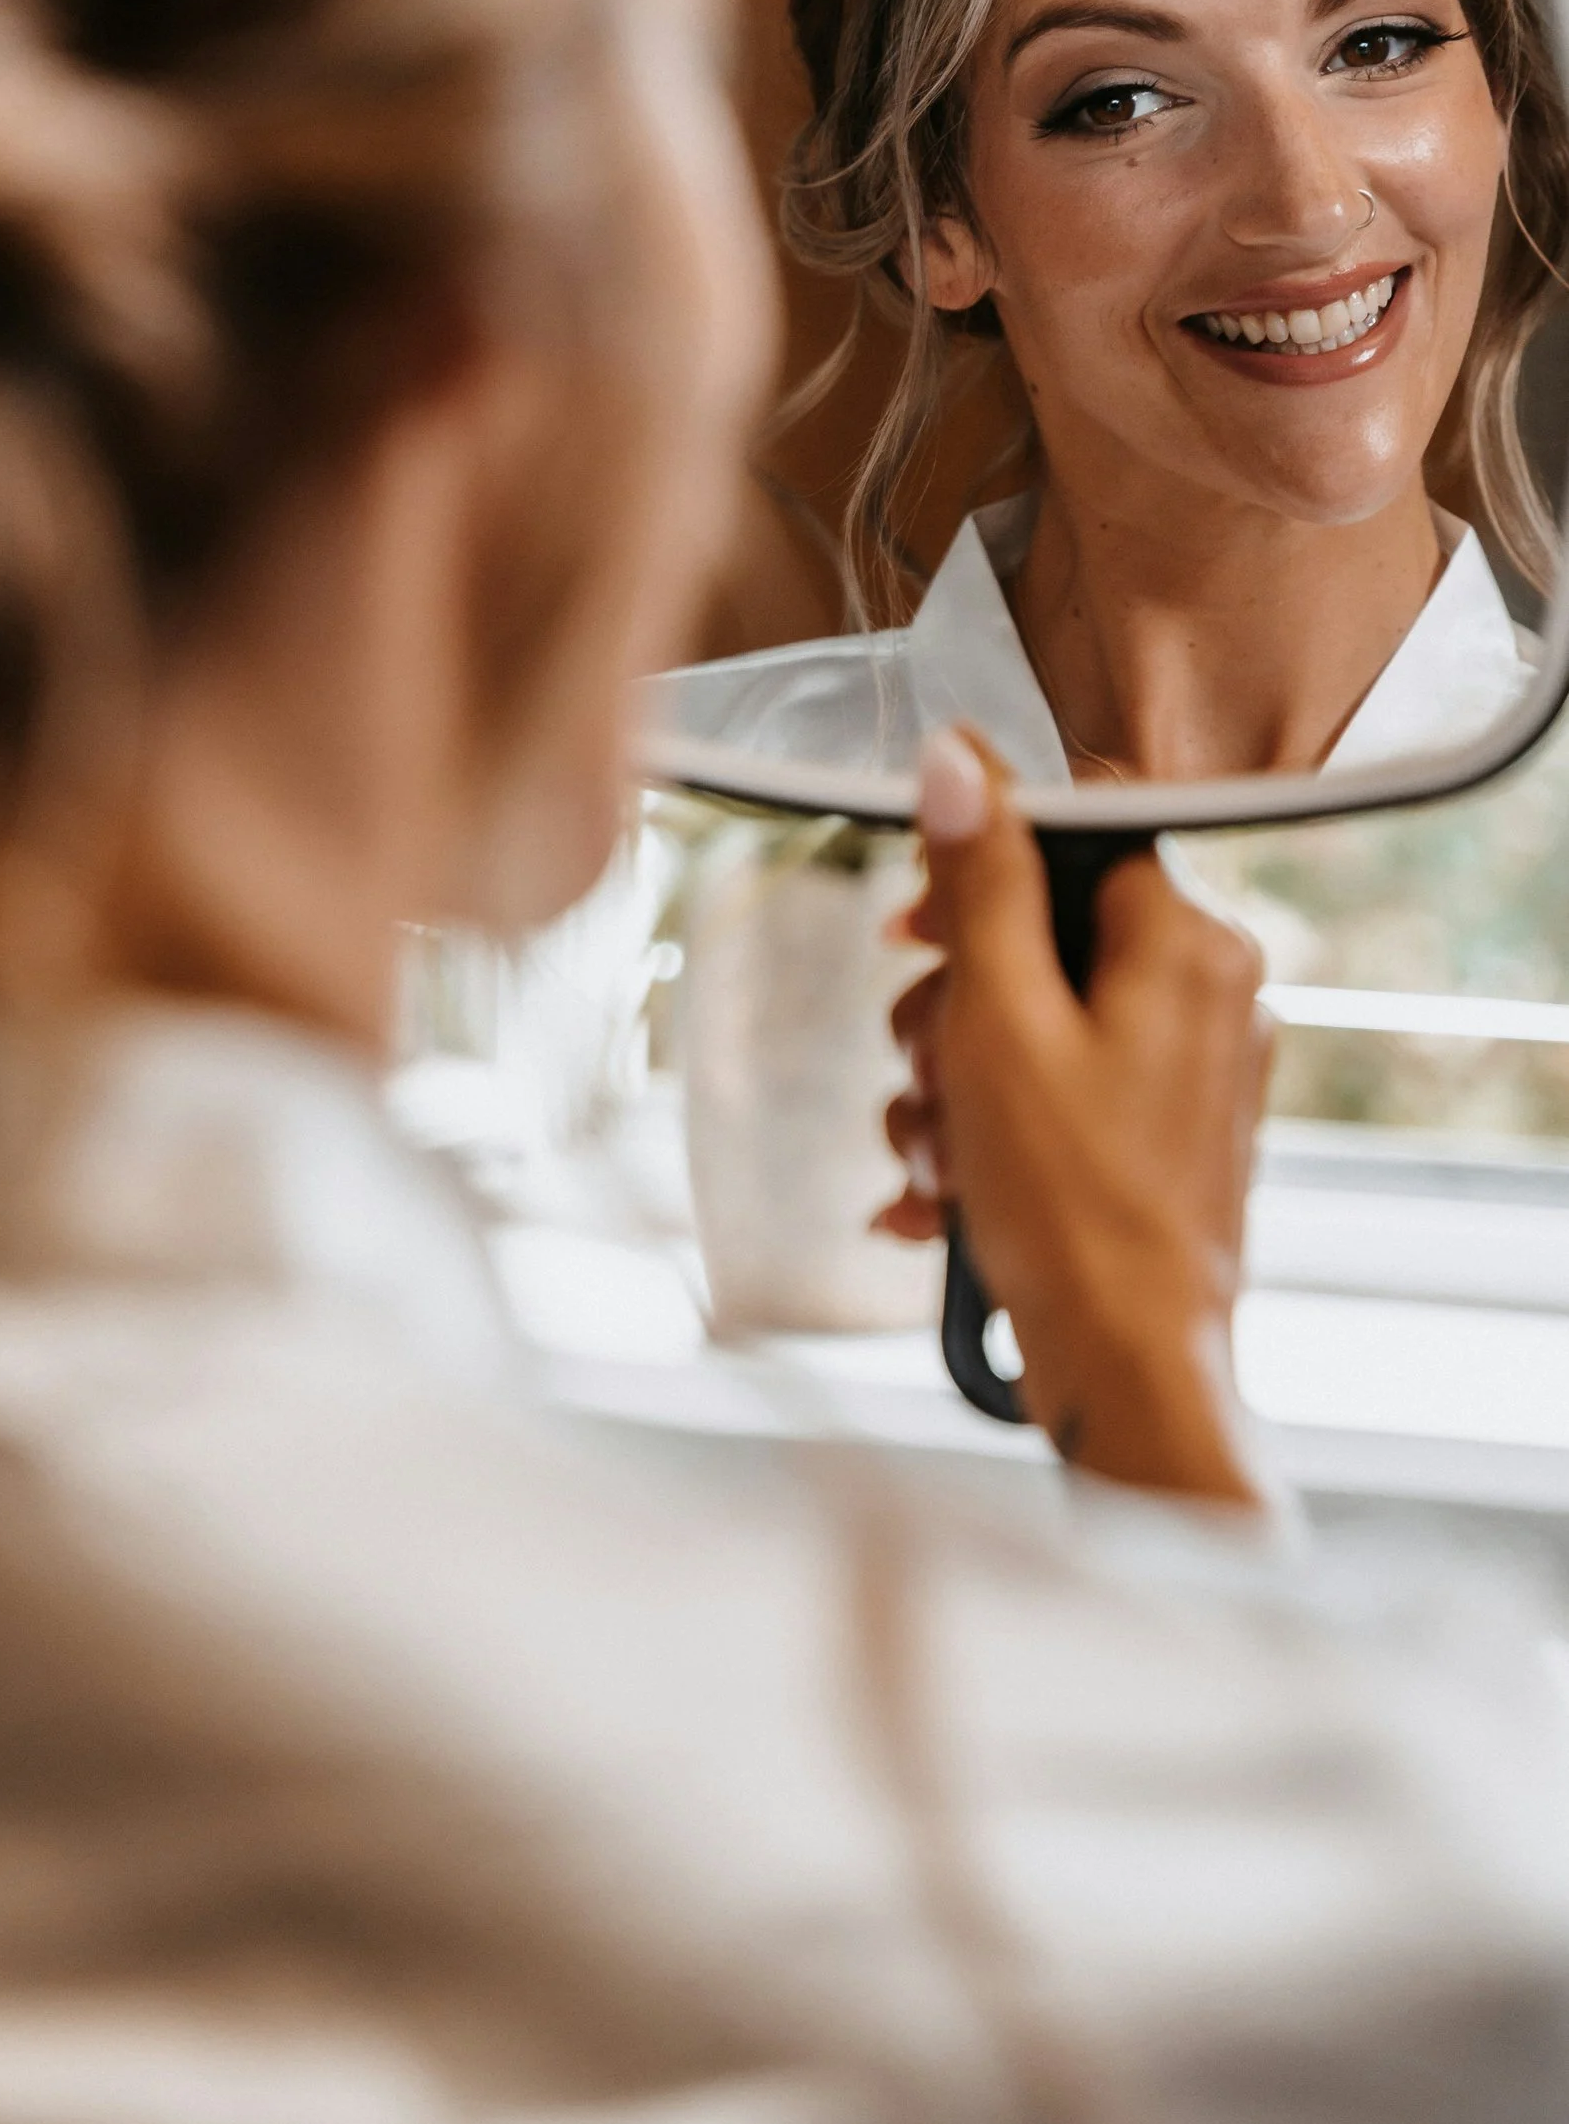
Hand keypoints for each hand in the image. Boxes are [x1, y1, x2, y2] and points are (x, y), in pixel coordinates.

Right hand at [878, 728, 1272, 1505]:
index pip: (1077, 833)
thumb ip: (980, 883)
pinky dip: (988, 1139)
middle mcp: (1208, 995)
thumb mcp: (999, 1021)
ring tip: (934, 1158)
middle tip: (924, 1066)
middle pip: (1040, 936)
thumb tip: (959, 756)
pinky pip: (1053, 1098)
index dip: (980, 866)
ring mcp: (1187, 1074)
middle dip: (949, 1006)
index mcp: (1187, 945)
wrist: (1129, 1367)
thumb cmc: (1072, 1206)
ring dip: (952, 1087)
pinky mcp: (1160, 1139)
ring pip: (1031, 1025)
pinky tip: (941, 1202)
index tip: (915, 926)